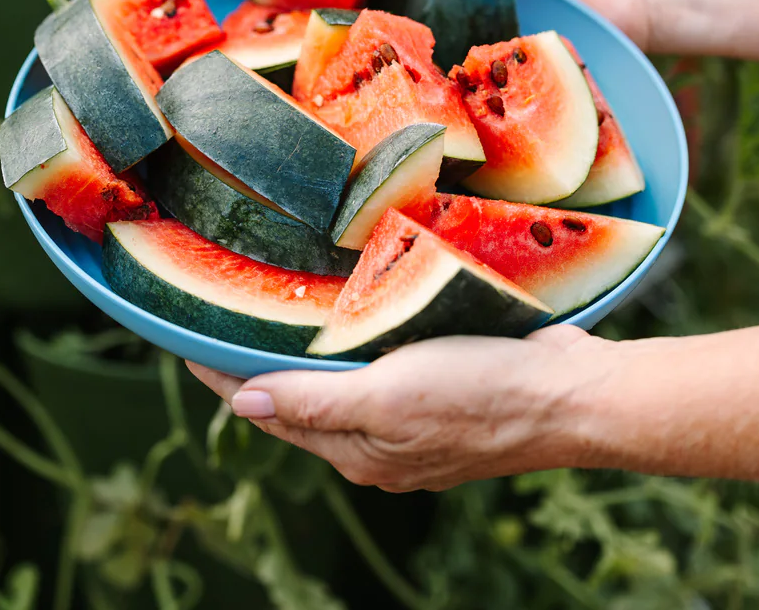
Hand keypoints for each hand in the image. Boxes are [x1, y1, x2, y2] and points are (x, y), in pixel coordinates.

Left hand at [186, 326, 617, 491]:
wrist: (575, 396)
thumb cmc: (483, 395)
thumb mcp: (389, 396)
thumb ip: (314, 402)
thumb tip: (242, 404)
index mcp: (357, 451)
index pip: (267, 410)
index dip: (224, 376)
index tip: (184, 339)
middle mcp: (377, 442)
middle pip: (298, 400)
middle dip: (258, 363)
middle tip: (220, 312)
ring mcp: (411, 419)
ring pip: (340, 383)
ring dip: (308, 351)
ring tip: (274, 307)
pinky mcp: (441, 390)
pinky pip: (381, 367)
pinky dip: (355, 343)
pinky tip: (354, 312)